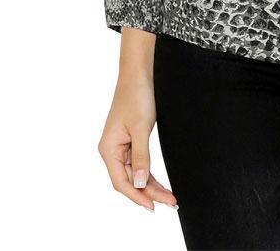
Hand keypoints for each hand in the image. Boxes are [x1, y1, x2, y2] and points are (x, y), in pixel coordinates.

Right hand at [97, 30, 177, 212]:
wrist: (139, 73)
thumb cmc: (137, 96)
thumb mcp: (141, 128)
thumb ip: (141, 157)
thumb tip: (141, 184)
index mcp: (108, 149)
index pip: (121, 182)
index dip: (138, 196)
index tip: (155, 206)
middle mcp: (112, 150)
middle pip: (129, 181)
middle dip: (149, 193)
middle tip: (171, 202)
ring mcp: (121, 146)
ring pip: (135, 174)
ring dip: (151, 186)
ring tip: (169, 197)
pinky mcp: (130, 141)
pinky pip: (139, 164)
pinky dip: (149, 174)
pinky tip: (159, 184)